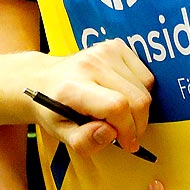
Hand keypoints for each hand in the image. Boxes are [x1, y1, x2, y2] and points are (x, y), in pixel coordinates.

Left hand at [32, 40, 153, 156]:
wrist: (44, 78)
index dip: (128, 130)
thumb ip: (83, 141)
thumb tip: (110, 134)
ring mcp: (105, 52)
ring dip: (140, 110)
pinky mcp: (116, 46)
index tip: (127, 143)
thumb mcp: (60, 133)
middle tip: (127, 135)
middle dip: (137, 124)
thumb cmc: (53, 108)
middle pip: (136, 98)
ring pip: (145, 87)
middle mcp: (90, 64)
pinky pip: (145, 76)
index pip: (116, 106)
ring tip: (121, 115)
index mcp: (72, 87)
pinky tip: (124, 97)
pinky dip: (141, 92)